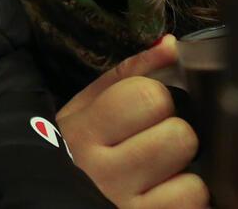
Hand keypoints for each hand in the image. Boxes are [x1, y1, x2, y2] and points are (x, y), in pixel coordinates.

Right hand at [57, 36, 208, 207]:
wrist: (44, 196)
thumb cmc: (72, 148)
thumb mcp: (86, 106)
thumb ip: (130, 72)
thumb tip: (172, 45)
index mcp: (86, 132)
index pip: (150, 97)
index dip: (156, 99)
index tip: (141, 112)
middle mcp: (103, 175)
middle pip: (179, 137)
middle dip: (173, 136)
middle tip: (152, 144)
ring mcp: (124, 208)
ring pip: (193, 184)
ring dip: (183, 178)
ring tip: (159, 176)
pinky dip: (185, 203)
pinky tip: (163, 197)